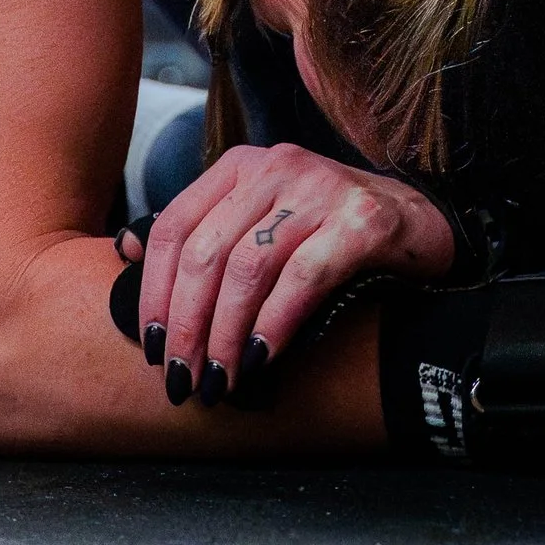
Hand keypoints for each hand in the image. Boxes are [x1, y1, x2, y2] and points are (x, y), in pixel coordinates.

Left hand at [127, 143, 454, 407]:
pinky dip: (275, 324)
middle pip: (205, 253)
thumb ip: (205, 234)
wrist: (422, 225)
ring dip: (226, 334)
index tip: (153, 347)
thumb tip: (122, 251)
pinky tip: (262, 358)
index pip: (173, 227)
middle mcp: (276, 165)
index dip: (154, 293)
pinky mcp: (362, 218)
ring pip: (247, 268)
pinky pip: (302, 279)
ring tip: (222, 378)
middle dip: (187, 326)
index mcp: (240, 166)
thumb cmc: (331, 233)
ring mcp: (320, 187)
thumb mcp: (264, 221)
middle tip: (185, 379)